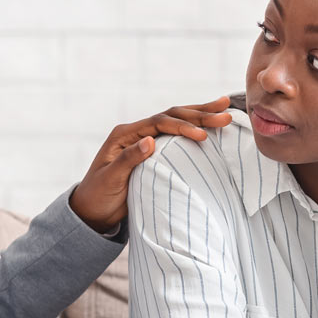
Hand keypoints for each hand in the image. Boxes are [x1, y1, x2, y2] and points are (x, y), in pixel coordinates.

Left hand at [69, 97, 232, 232]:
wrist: (92, 211)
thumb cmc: (98, 196)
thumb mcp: (111, 179)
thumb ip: (129, 159)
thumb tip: (150, 140)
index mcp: (124, 135)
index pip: (159, 123)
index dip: (182, 127)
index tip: (203, 136)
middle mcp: (135, 133)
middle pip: (171, 116)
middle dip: (199, 114)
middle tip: (225, 113)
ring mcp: (144, 140)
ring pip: (176, 121)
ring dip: (200, 115)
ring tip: (225, 106)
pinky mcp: (152, 151)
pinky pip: (175, 135)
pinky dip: (193, 128)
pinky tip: (208, 125)